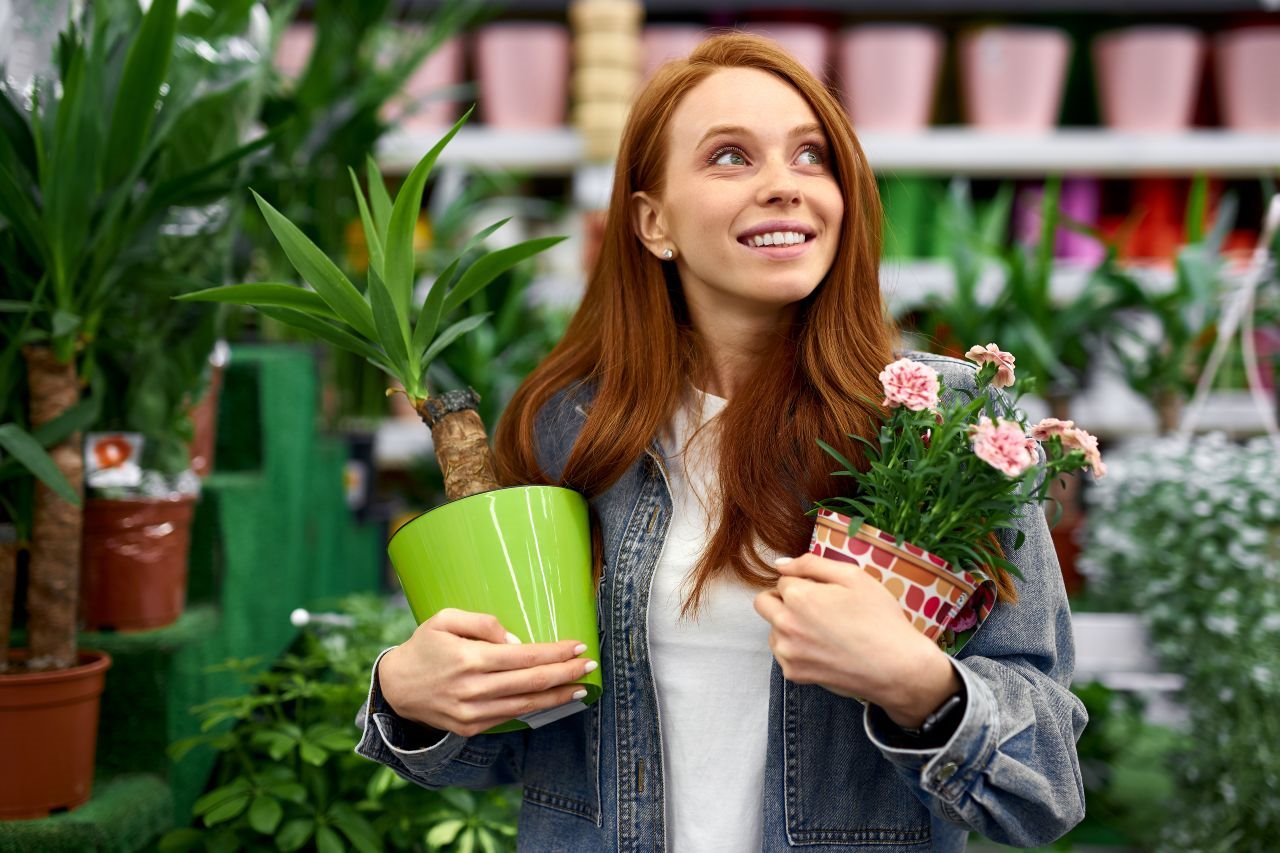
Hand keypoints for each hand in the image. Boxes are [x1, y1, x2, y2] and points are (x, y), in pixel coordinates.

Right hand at [378, 608, 595, 737]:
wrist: (395, 688)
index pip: (526, 657)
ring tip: (581, 686)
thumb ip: (482, 623)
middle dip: (566, 673)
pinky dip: (535, 709)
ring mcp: (473, 713)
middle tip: (590, 664)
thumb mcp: (445, 619)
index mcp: (470, 659)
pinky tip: (551, 700)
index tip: (579, 646)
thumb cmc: (424, 646)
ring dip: (558, 696)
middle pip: (532, 683)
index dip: (556, 653)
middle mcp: (474, 689)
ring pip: (527, 705)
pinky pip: (510, 717)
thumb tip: (516, 640)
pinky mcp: (470, 728)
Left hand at [753, 553, 958, 727]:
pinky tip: (823, 648)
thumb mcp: (852, 576)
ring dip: (788, 624)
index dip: (805, 582)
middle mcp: (785, 624)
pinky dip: (796, 648)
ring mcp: (787, 652)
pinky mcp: (794, 674)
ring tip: (823, 630)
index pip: (783, 579)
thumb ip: (810, 564)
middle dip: (783, 599)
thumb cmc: (879, 618)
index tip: (826, 593)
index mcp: (797, 596)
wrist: (897, 667)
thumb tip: (780, 564)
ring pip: (772, 629)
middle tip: (814, 607)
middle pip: (764, 602)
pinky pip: (783, 653)